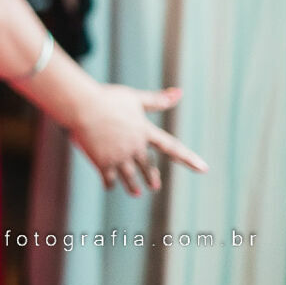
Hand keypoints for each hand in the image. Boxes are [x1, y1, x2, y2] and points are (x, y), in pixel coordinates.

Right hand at [70, 83, 206, 196]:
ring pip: (130, 176)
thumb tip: (180, 92)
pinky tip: (109, 186)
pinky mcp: (103, 162)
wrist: (82, 106)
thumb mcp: (134, 97)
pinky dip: (110, 183)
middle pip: (147, 166)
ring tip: (135, 192)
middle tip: (154, 186)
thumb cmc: (106, 98)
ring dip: (133, 185)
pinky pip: (109, 177)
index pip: (172, 147)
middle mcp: (135, 147)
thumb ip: (157, 99)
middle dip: (150, 177)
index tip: (204, 169)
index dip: (189, 158)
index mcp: (145, 131)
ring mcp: (119, 156)